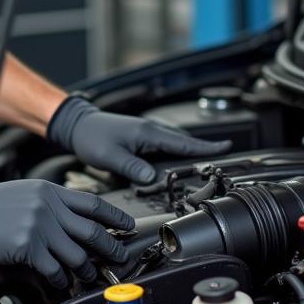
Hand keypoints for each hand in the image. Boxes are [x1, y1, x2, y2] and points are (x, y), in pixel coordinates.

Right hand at [0, 179, 134, 288]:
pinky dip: (60, 280)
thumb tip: (72, 222)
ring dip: (86, 269)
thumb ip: (50, 204)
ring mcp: (40, 228)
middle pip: (92, 230)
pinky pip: (54, 270)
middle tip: (120, 257)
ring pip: (77, 254)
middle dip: (111, 247)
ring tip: (90, 276)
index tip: (128, 225)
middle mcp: (49, 208)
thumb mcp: (25, 193)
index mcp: (50, 191)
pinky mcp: (28, 248)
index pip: (92, 203)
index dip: (115, 216)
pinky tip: (60, 282)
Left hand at [47, 96, 231, 184]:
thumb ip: (132, 167)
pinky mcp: (139, 139)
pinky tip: (173, 164)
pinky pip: (163, 146)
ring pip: (173, 144)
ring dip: (188, 152)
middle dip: (202, 150)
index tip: (226, 146)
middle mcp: (150, 131)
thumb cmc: (91, 137)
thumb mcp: (110, 156)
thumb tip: (152, 178)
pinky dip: (173, 153)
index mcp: (147, 133)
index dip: (206, 147)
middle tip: (220, 158)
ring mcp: (145, 134)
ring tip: (202, 164)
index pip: (183, 142)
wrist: (77, 125)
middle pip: (183, 142)